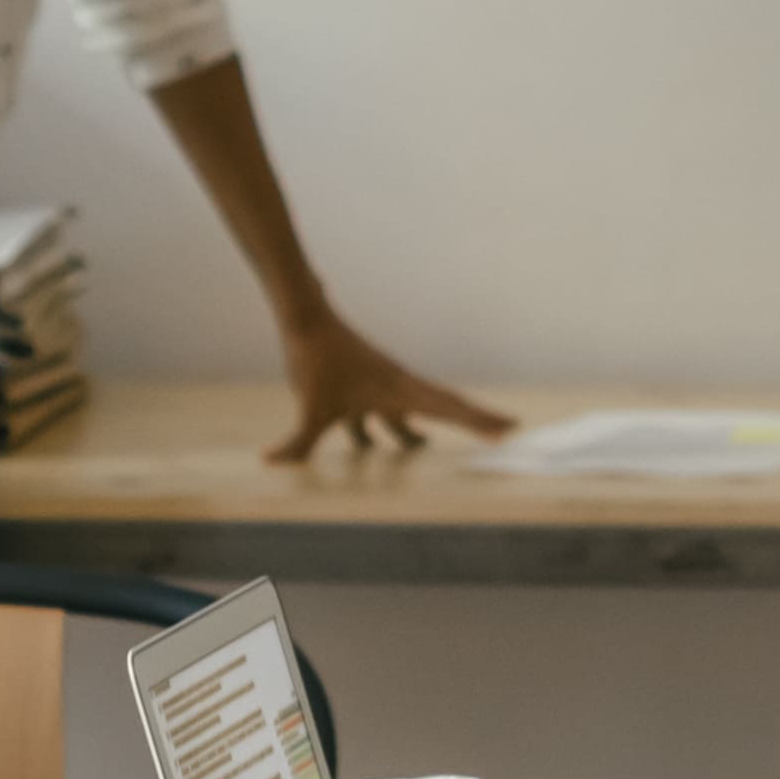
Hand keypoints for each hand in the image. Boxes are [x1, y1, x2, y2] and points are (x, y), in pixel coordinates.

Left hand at [263, 304, 515, 464]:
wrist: (305, 318)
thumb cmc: (315, 359)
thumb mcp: (309, 408)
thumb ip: (297, 442)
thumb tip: (271, 461)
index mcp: (398, 390)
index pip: (447, 408)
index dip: (478, 421)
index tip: (508, 428)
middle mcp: (398, 386)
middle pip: (445, 406)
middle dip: (474, 419)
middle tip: (508, 428)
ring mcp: (382, 385)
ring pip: (412, 412)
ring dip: (419, 432)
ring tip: (428, 449)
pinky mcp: (361, 386)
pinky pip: (381, 414)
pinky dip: (382, 429)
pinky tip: (370, 449)